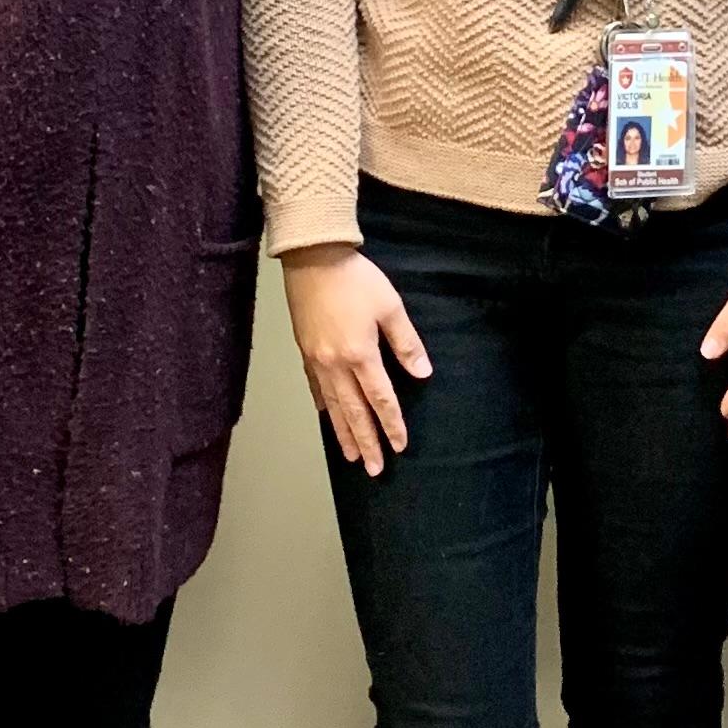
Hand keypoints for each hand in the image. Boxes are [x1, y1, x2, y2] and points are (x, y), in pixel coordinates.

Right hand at [281, 247, 431, 476]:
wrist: (312, 258)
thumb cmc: (356, 279)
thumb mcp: (390, 306)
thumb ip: (406, 343)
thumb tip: (422, 374)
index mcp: (360, 354)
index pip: (380, 399)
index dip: (391, 424)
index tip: (399, 447)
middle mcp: (336, 365)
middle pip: (354, 412)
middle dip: (366, 442)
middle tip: (374, 468)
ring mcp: (317, 360)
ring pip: (333, 406)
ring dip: (344, 433)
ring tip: (352, 456)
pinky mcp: (305, 351)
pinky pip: (316, 388)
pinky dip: (325, 408)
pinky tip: (329, 419)